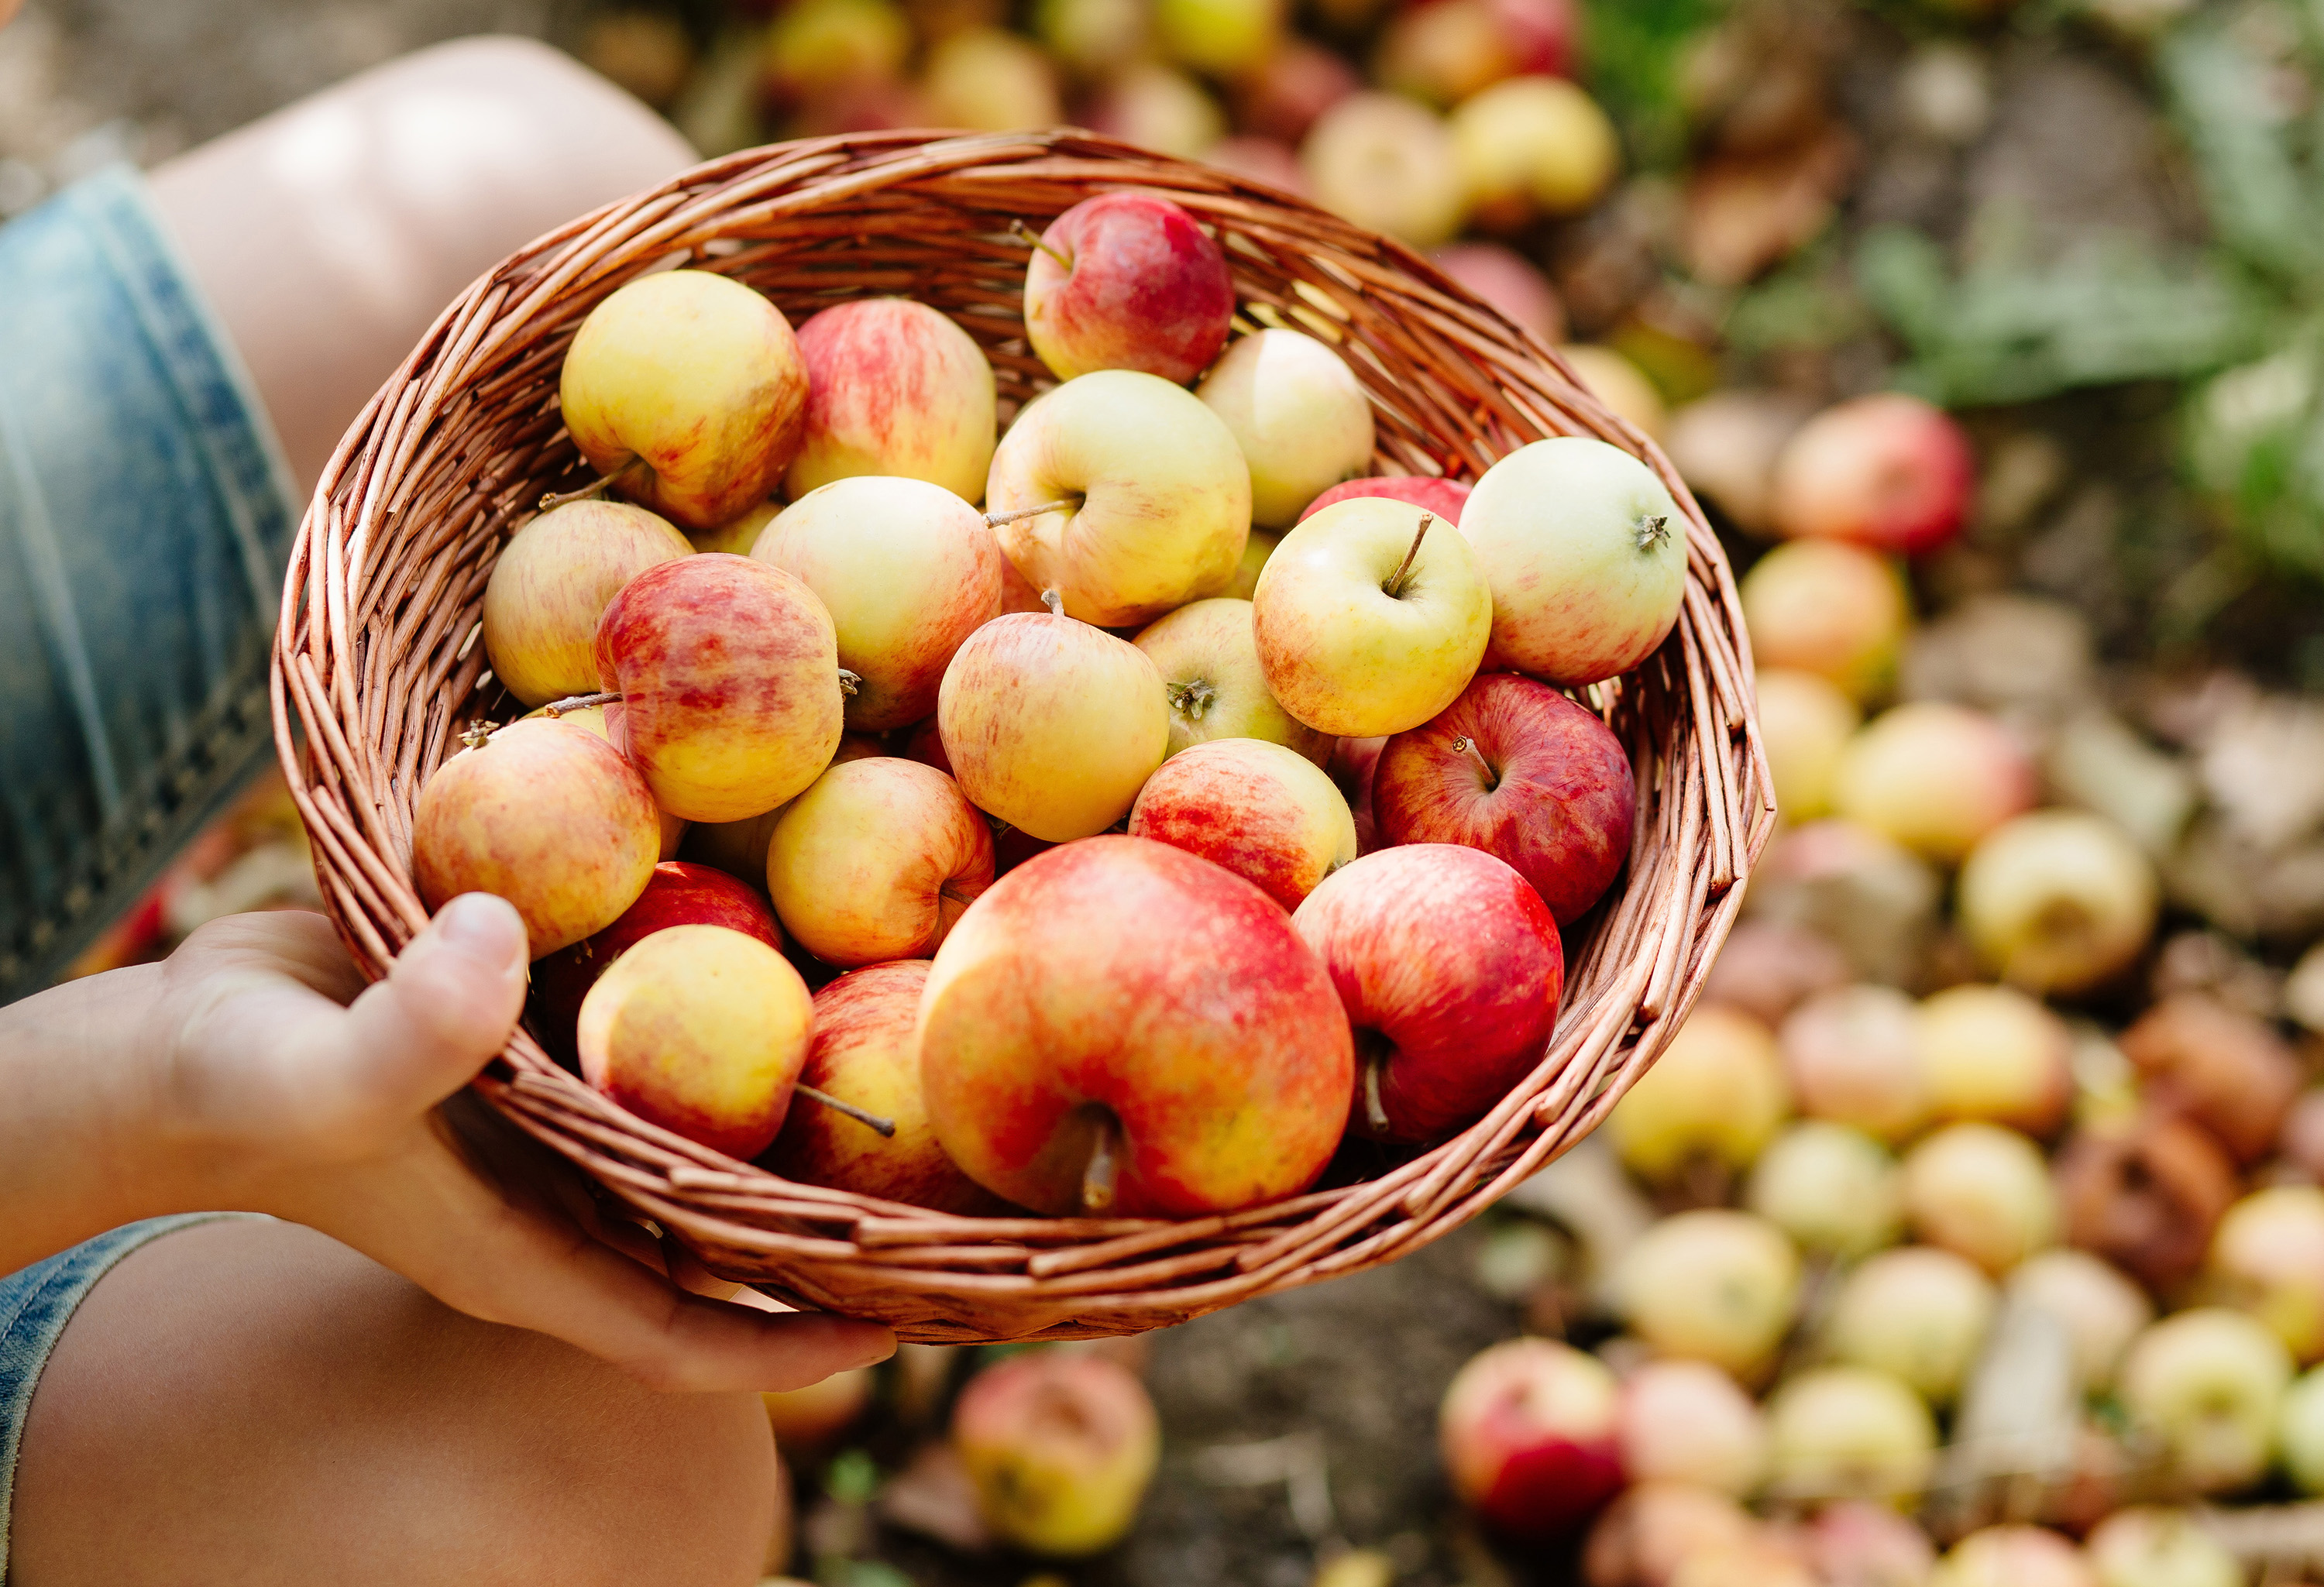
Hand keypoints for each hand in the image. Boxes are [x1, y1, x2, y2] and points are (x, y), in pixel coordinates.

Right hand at [6, 898, 892, 1393]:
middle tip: (969, 1189)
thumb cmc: (232, 1082)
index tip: (917, 1317)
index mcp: (538, 1255)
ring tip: (924, 1063)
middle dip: (839, 1233)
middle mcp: (575, 1200)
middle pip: (735, 1246)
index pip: (696, 1337)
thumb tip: (497, 939)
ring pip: (712, 1149)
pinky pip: (667, 1051)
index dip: (804, 1346)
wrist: (178, 1037)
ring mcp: (569, 1131)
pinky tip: (807, 939)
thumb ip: (403, 1036)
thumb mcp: (313, 1070)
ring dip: (804, 1121)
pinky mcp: (552, 1051)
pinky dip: (734, 1021)